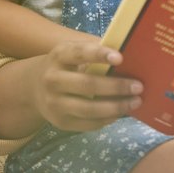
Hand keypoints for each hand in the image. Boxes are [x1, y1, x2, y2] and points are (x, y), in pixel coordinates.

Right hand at [29, 40, 143, 131]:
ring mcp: (54, 103)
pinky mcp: (59, 122)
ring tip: (135, 102)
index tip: (120, 58)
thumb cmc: (68, 64)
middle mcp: (53, 79)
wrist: (34, 86)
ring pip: (88, 108)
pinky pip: (87, 124)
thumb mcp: (75, 50)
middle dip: (116, 87)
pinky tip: (120, 113)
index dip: (100, 55)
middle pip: (87, 84)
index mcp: (60, 55)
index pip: (80, 53)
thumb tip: (132, 51)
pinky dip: (107, 119)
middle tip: (138, 86)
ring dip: (115, 107)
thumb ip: (98, 49)